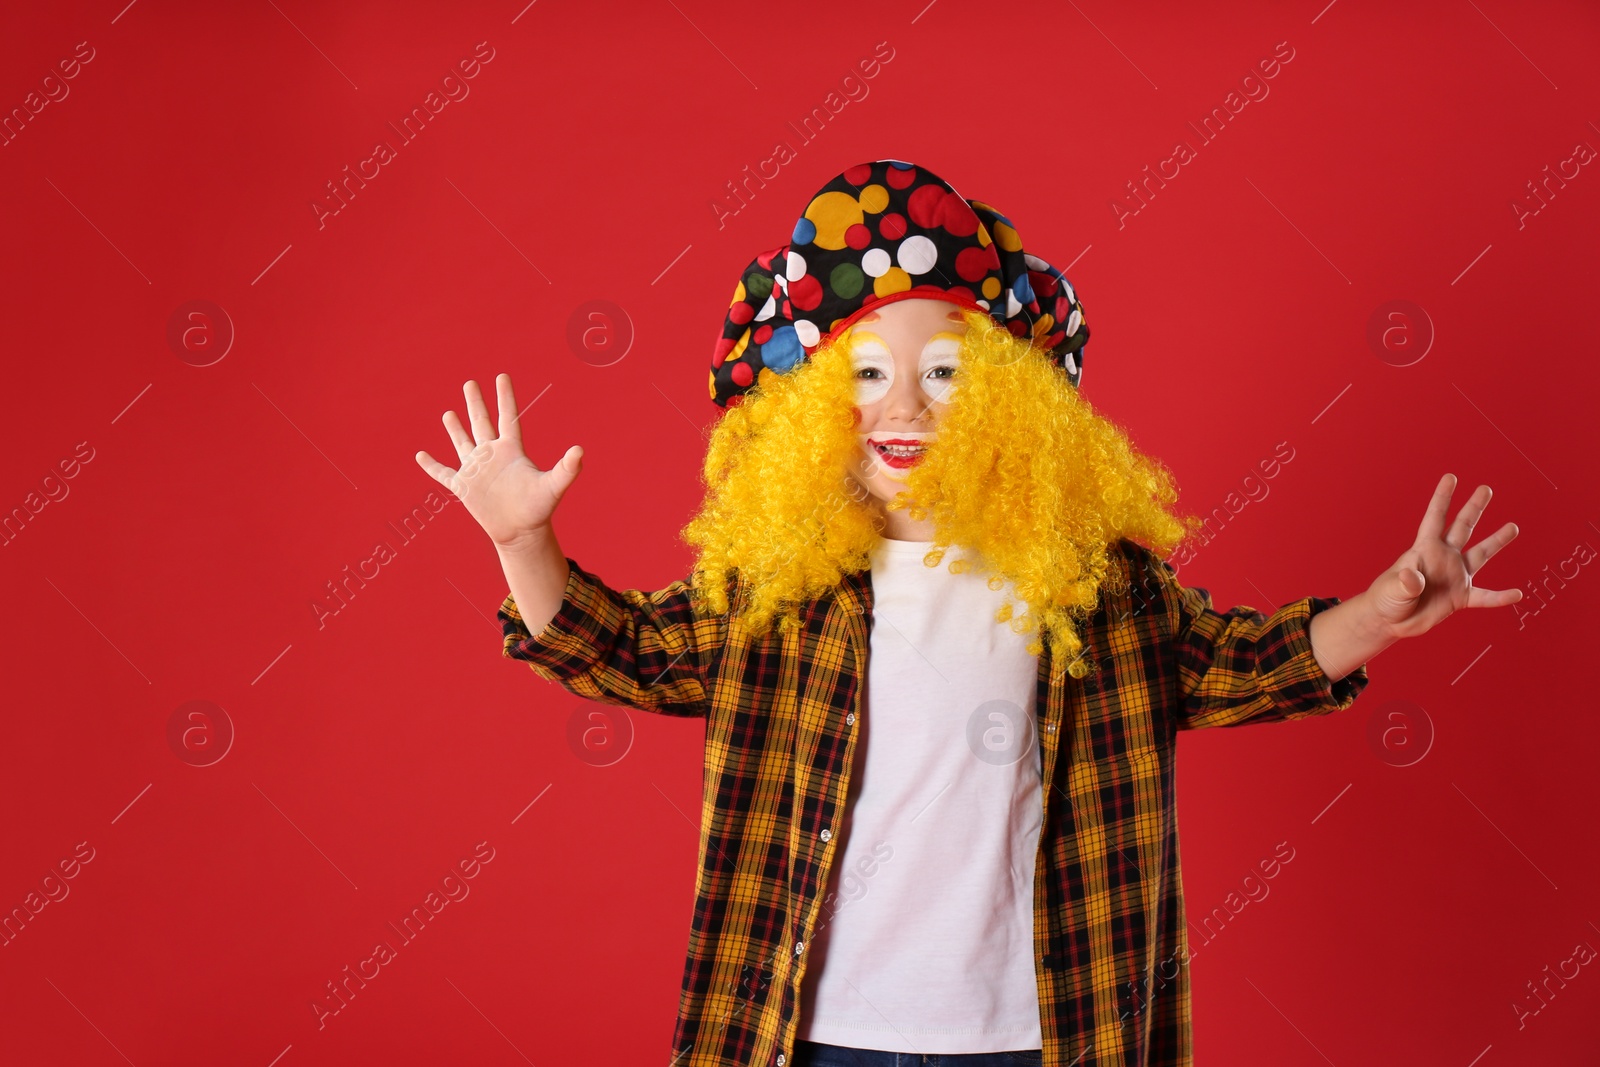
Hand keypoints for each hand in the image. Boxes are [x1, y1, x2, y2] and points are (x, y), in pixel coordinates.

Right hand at [414, 373, 582, 548]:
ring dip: (455, 429)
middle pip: (481, 423)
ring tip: (449, 413)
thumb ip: (567, 469)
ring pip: (462, 443)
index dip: (505, 397)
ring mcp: (477, 470)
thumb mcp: (553, 486)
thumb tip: (580, 451)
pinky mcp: (464, 487)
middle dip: (475, 403)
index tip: (502, 376)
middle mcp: (492, 455)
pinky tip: (421, 456)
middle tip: (469, 382)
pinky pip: (443, 474)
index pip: (508, 417)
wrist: (521, 533)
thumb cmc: (539, 509)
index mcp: (511, 450)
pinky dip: (431, 466)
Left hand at [1365, 473, 1521, 640]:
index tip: (1450, 477)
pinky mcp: (1460, 597)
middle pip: (1462, 527)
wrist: (1390, 620)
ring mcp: (1454, 576)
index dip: (1442, 498)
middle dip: (1474, 508)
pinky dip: (1501, 597)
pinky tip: (1517, 594)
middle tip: (1486, 488)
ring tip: (1513, 527)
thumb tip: (1414, 579)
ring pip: (1480, 555)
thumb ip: (1405, 583)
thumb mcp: (1392, 589)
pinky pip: (1485, 596)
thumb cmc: (1386, 599)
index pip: (1434, 518)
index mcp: (1424, 549)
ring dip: (1496, 541)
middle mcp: (1443, 558)